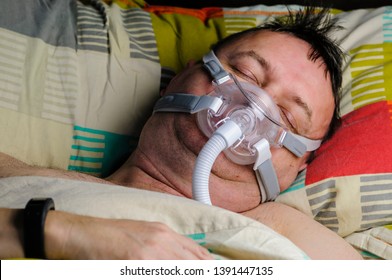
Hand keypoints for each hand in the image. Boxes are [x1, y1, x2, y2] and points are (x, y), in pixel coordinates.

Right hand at [45, 211, 212, 259]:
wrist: (83, 234)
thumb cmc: (112, 235)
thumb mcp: (144, 235)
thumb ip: (166, 246)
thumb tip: (184, 259)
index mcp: (165, 232)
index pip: (198, 253)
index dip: (210, 266)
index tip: (216, 271)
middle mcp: (161, 240)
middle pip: (194, 263)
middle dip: (205, 272)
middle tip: (217, 276)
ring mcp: (149, 253)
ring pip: (181, 267)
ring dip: (190, 272)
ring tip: (202, 275)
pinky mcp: (135, 262)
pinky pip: (159, 271)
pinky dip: (169, 271)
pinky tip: (170, 271)